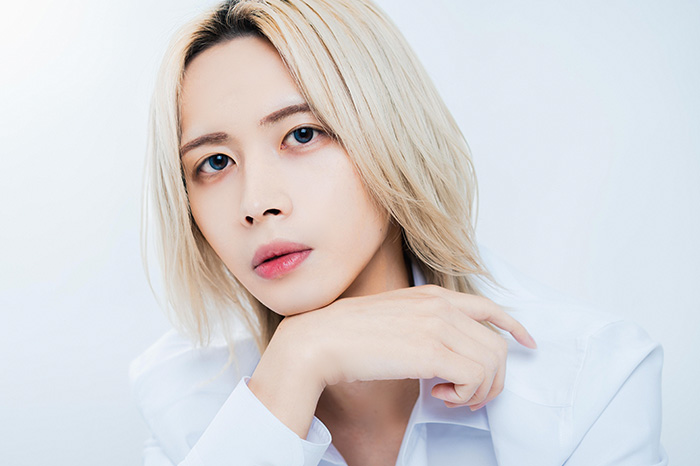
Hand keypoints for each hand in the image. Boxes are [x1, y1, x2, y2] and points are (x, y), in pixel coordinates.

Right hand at [271, 284, 535, 409]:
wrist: (320, 340)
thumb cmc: (350, 335)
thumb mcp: (393, 317)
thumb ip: (422, 324)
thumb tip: (443, 352)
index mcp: (432, 296)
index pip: (489, 307)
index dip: (514, 326)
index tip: (527, 342)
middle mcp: (441, 306)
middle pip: (497, 345)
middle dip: (492, 378)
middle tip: (467, 396)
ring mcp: (438, 326)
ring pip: (491, 363)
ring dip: (477, 391)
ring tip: (449, 397)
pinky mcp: (432, 351)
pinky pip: (475, 377)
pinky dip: (465, 395)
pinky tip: (440, 397)